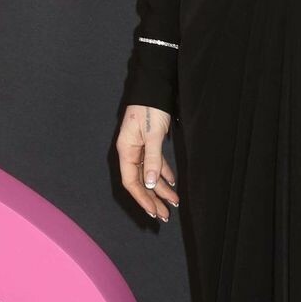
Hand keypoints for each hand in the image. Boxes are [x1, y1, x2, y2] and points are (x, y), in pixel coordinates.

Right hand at [116, 104, 178, 221]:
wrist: (155, 87)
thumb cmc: (151, 109)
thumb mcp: (153, 134)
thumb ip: (152, 159)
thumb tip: (149, 184)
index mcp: (126, 151)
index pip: (132, 181)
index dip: (143, 199)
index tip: (155, 212)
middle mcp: (130, 151)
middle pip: (140, 181)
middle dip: (153, 199)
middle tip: (165, 215)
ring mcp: (139, 147)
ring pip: (149, 173)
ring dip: (161, 188)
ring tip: (174, 201)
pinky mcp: (149, 142)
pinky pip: (155, 163)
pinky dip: (164, 173)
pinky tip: (172, 183)